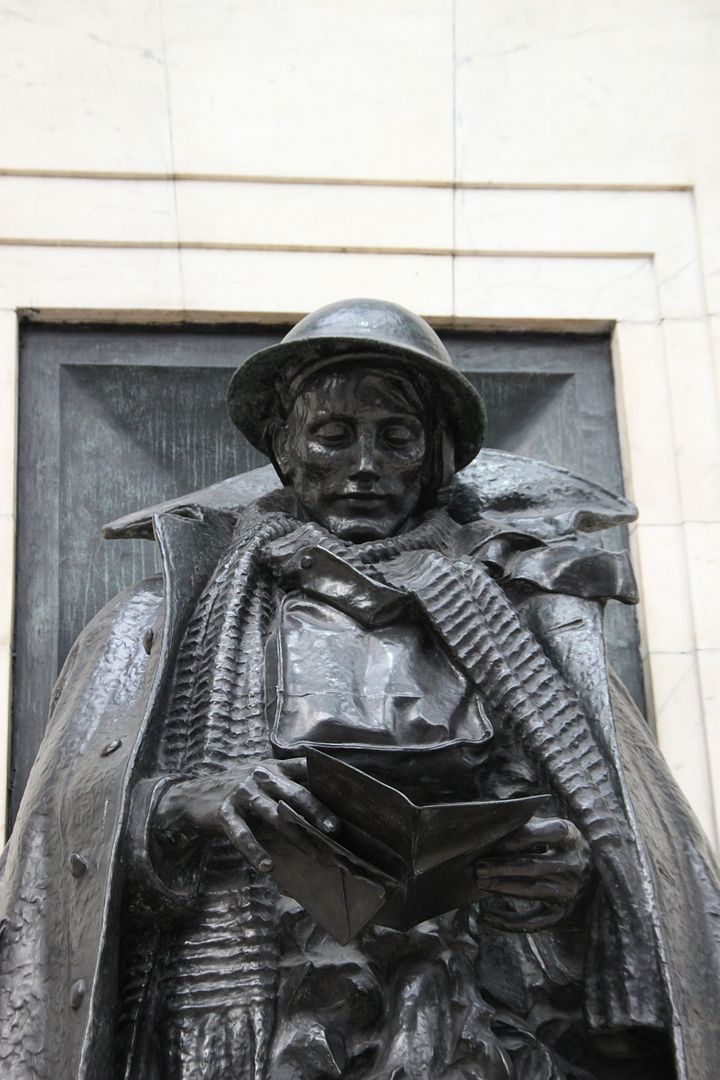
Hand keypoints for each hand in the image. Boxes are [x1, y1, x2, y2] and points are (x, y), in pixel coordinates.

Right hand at [152, 757, 338, 872]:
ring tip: (315, 854)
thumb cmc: (238, 792)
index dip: (326, 778)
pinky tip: (268, 867)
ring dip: (296, 836)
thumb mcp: (262, 781)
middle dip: (317, 811)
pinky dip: (255, 852)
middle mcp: (260, 777)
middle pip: (295, 794)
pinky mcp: (224, 813)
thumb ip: (287, 788)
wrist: (192, 797)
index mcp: (274, 768)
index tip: (349, 792)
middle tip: (335, 829)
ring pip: (274, 816)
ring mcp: (242, 794)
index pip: (305, 768)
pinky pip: (242, 835)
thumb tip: (324, 810)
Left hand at [474, 816, 590, 931]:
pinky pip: (533, 923)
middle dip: (503, 866)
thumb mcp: (553, 830)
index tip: (497, 843)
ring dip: (503, 887)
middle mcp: (574, 864)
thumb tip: (493, 827)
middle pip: (535, 865)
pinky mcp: (562, 914)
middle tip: (479, 866)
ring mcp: (569, 891)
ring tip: (481, 882)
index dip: (522, 837)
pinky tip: (486, 916)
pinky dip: (507, 922)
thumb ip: (528, 825)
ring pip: (532, 891)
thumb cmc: (560, 845)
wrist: (594, 877)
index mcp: (571, 837)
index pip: (550, 833)